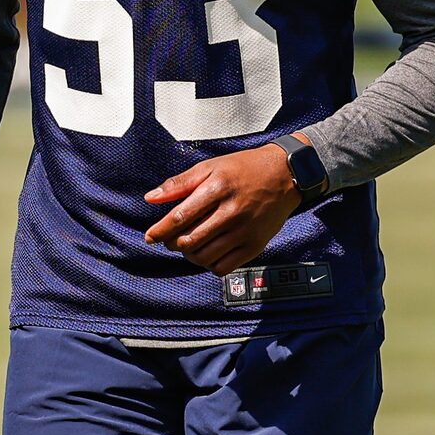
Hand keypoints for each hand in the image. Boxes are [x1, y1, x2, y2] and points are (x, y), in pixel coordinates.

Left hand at [143, 144, 305, 274]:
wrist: (284, 174)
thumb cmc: (243, 169)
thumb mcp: (210, 167)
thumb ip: (179, 184)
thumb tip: (150, 198)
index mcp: (218, 188)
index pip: (181, 216)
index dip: (160, 230)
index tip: (150, 237)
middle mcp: (232, 212)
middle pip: (190, 241)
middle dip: (173, 244)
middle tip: (171, 240)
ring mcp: (245, 231)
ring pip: (205, 257)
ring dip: (190, 255)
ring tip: (189, 245)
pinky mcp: (255, 246)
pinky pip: (224, 267)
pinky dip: (209, 265)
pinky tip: (208, 253)